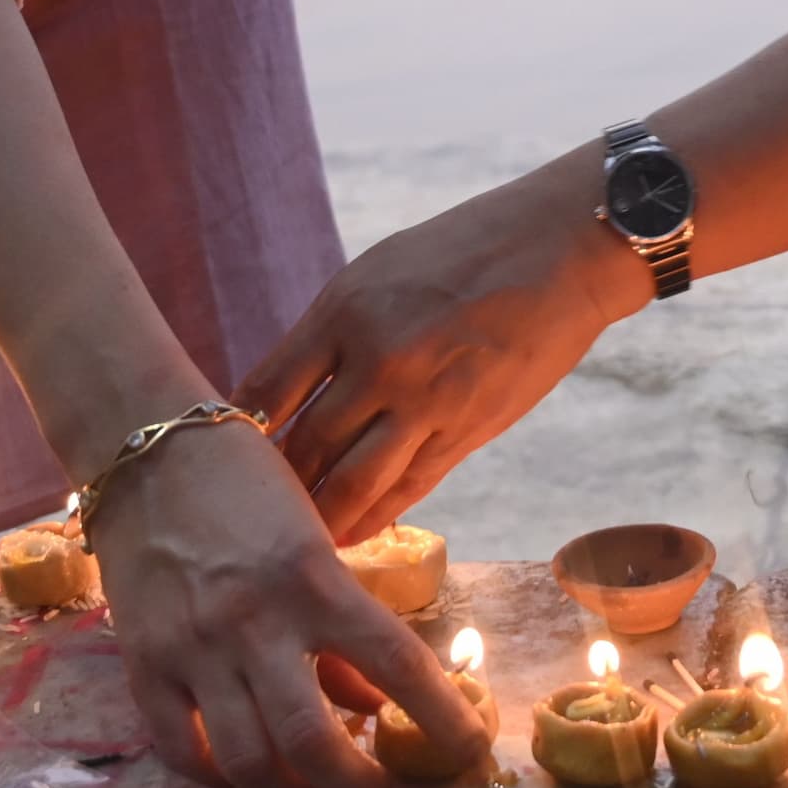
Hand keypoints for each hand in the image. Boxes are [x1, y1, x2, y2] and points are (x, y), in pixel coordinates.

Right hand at [87, 413, 485, 787]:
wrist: (146, 450)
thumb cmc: (247, 485)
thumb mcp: (314, 543)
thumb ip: (339, 628)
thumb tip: (368, 707)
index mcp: (316, 581)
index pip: (398, 664)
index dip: (444, 720)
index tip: (471, 753)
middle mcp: (256, 622)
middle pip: (313, 743)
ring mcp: (194, 649)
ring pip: (247, 762)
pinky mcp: (143, 664)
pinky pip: (181, 750)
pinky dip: (216, 777)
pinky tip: (240, 771)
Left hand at [244, 160, 652, 541]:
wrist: (563, 249)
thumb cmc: (467, 250)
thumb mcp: (380, 272)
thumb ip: (335, 332)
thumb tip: (288, 394)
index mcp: (345, 311)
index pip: (266, 391)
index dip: (238, 433)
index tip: (224, 454)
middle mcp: (378, 361)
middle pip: (305, 447)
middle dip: (276, 485)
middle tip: (252, 511)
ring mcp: (426, 403)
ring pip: (351, 484)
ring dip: (319, 517)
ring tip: (296, 538)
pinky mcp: (468, 432)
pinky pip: (407, 490)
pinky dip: (373, 516)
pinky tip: (351, 530)